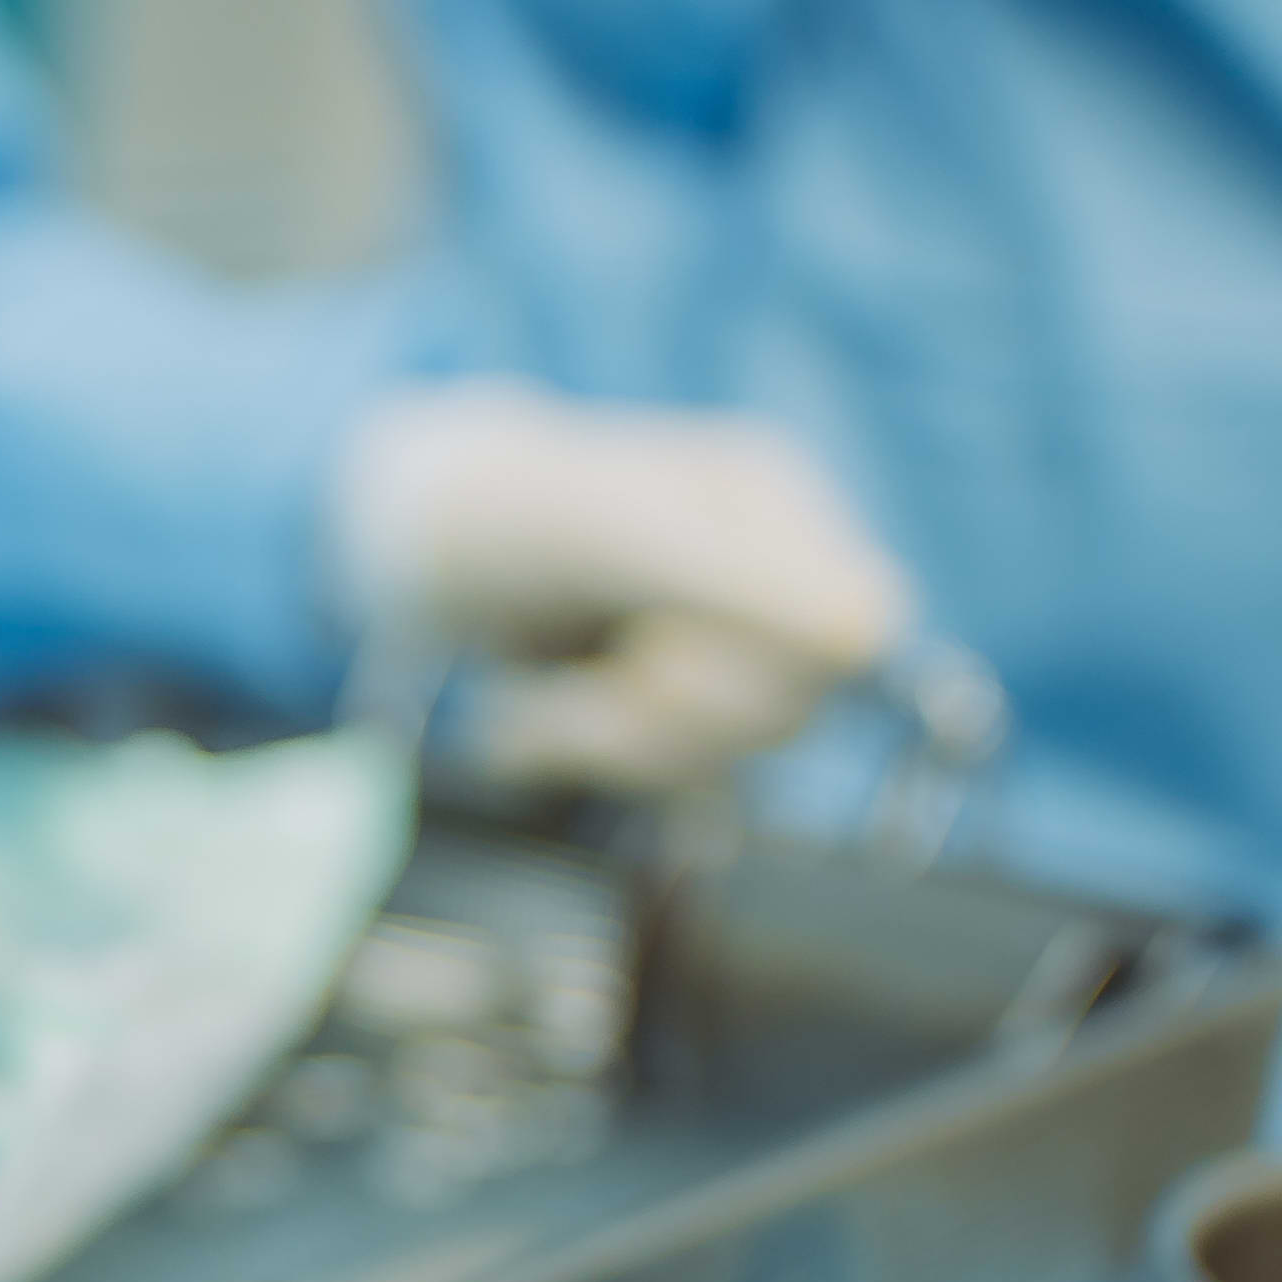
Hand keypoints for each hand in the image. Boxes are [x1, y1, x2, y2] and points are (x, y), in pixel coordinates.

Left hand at [329, 379, 915, 788]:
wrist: (410, 548)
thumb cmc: (504, 510)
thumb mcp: (611, 533)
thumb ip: (739, 578)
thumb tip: (871, 631)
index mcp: (771, 503)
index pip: (854, 630)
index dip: (761, 670)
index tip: (656, 649)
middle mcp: (767, 574)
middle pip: (787, 710)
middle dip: (662, 714)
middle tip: (584, 676)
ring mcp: (724, 644)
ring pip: (725, 757)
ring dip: (609, 743)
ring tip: (538, 702)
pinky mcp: (674, 709)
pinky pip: (676, 778)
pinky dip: (586, 756)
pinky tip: (531, 722)